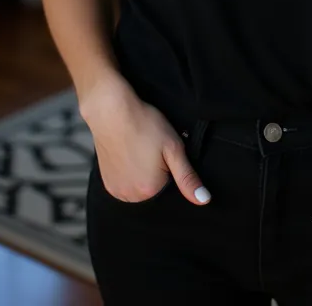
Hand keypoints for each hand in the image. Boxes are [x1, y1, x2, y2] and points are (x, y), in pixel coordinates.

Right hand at [79, 74, 210, 206]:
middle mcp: (131, 197)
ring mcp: (116, 191)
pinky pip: (125, 186)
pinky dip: (129, 175)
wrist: (111, 111)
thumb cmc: (143, 124)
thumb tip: (204, 200)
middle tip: (151, 150)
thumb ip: (187, 176)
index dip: (170, 169)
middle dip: (157, 174)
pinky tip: (129, 155)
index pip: (171, 189)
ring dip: (142, 176)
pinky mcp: (107, 184)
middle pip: (154, 191)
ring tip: (139, 151)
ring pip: (139, 189)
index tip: (163, 152)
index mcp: (150, 190)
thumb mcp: (173, 147)